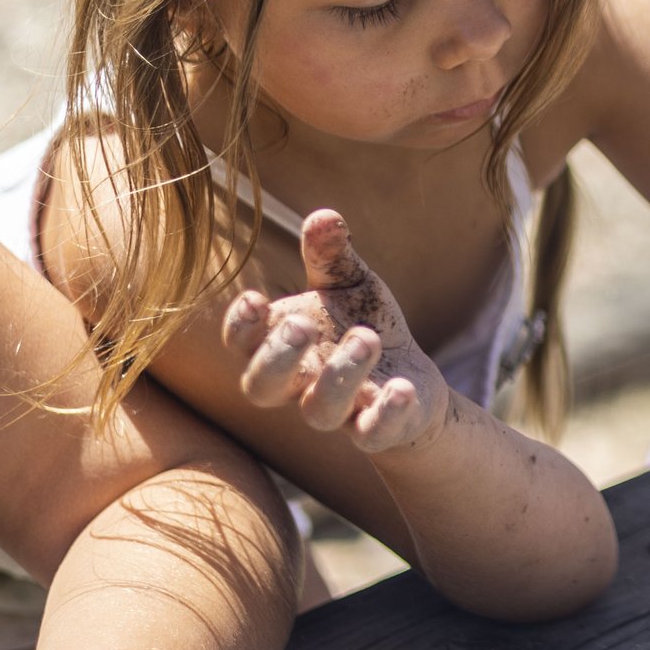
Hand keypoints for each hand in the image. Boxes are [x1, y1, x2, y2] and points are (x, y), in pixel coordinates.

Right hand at [220, 210, 453, 454]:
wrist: (408, 378)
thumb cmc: (360, 323)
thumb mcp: (349, 283)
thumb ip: (331, 256)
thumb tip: (324, 216)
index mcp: (280, 345)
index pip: (242, 344)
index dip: (240, 326)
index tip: (256, 300)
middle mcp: (298, 385)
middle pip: (262, 387)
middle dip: (278, 358)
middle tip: (303, 325)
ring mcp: (337, 412)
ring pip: (320, 410)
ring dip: (340, 375)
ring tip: (366, 338)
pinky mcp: (378, 429)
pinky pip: (373, 434)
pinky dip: (386, 413)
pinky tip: (401, 388)